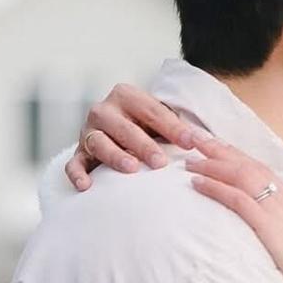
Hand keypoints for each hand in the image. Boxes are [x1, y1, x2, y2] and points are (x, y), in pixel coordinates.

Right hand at [68, 84, 200, 190]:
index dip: (172, 127)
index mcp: (128, 96)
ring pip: (98, 142)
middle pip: (123, 127)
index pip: (152, 111)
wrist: (121, 133)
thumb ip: (181, 130)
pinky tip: (87, 186)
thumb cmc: (148, 128)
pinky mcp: (79, 152)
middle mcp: (104, 110)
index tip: (191, 143)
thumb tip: (207, 144)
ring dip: (114, 155)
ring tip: (131, 168)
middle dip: (143, 144)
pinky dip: (77, 174)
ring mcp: (89, 131)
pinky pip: (74, 163)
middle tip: (161, 162)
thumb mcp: (164, 123)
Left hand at [186, 135, 282, 282]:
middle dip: (221, 149)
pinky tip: (197, 182)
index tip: (218, 148)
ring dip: (213, 164)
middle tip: (195, 138)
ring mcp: (280, 212)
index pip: (264, 171)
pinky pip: (238, 199)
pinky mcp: (271, 227)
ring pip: (242, 176)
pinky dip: (216, 187)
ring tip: (189, 159)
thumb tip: (275, 238)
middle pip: (250, 165)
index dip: (239, 157)